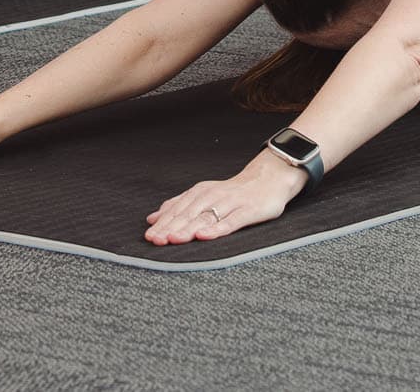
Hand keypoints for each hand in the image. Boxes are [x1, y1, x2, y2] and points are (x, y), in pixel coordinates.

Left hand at [143, 154, 305, 245]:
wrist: (269, 179)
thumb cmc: (234, 193)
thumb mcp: (204, 196)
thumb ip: (179, 206)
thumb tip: (153, 217)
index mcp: (199, 193)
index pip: (177, 210)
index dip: (163, 224)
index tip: (149, 237)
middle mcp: (212, 196)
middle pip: (188, 214)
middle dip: (171, 228)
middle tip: (156, 240)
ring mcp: (230, 203)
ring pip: (206, 217)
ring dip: (188, 229)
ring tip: (174, 239)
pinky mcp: (247, 211)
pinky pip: (230, 222)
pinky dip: (217, 229)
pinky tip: (205, 236)